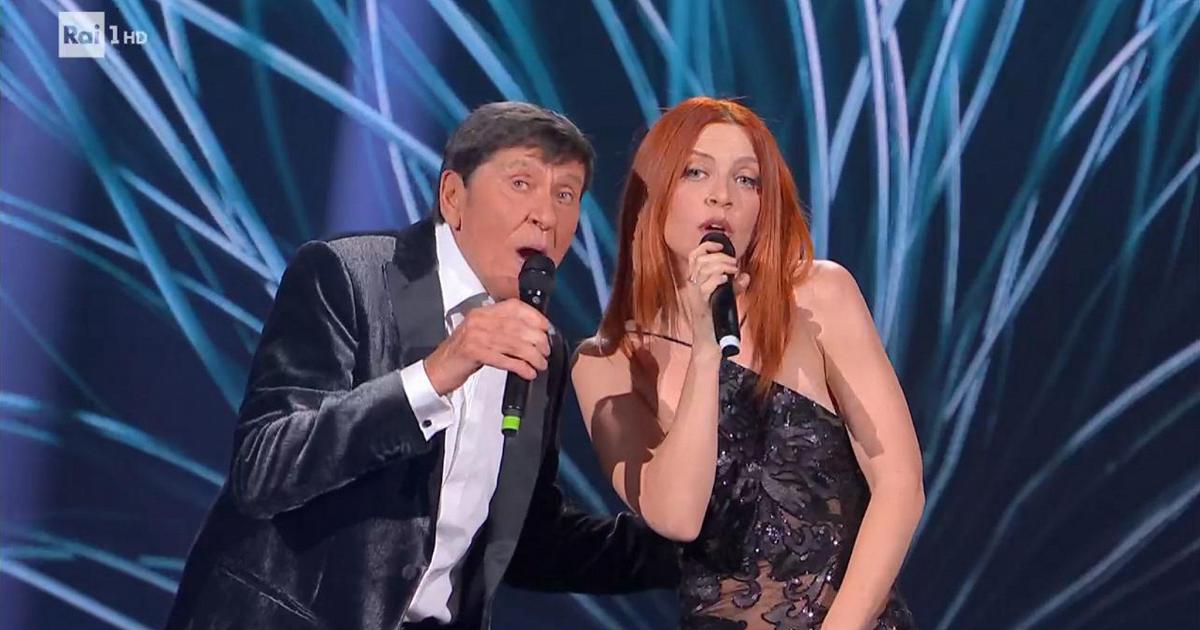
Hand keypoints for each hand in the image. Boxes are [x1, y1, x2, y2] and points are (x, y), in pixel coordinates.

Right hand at [424, 298, 549, 395]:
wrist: (437, 368)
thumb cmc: (462, 353)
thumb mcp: (482, 333)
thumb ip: (503, 328)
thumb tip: (533, 333)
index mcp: (484, 312)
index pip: (515, 307)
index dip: (535, 317)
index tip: (547, 329)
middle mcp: (480, 320)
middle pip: (518, 327)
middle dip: (538, 340)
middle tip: (546, 352)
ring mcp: (476, 335)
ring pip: (514, 344)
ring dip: (533, 356)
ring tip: (540, 364)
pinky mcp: (473, 353)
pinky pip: (505, 360)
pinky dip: (521, 367)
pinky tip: (528, 372)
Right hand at [682, 241, 748, 354]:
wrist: (709, 343)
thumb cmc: (716, 320)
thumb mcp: (726, 298)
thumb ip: (734, 286)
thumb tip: (746, 275)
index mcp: (696, 282)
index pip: (694, 256)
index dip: (706, 246)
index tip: (720, 246)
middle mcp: (693, 286)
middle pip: (701, 260)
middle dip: (720, 257)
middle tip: (734, 264)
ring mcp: (696, 296)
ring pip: (703, 270)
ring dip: (721, 266)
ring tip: (733, 271)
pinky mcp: (702, 306)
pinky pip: (706, 287)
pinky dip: (717, 280)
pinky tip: (726, 280)